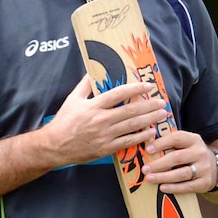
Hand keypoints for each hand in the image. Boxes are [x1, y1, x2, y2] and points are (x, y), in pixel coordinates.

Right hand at [43, 75, 169, 165]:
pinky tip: (152, 132)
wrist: (55, 146)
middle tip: (162, 101)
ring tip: (162, 114)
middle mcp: (101, 120)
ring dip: (150, 119)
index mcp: (94, 106)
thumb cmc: (64, 121)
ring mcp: (104, 135)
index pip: (118, 94)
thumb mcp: (72, 99)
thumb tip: (92, 69)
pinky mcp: (106, 148)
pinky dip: (141, 137)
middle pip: (130, 111)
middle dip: (149, 105)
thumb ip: (85, 84)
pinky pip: (127, 142)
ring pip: (132, 126)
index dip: (135, 88)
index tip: (148, 85)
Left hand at [141, 129, 215, 192]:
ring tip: (150, 179)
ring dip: (163, 177)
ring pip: (181, 173)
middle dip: (159, 164)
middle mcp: (200, 152)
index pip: (176, 138)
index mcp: (194, 140)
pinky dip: (174, 188)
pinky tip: (162, 188)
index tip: (148, 150)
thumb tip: (147, 146)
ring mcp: (204, 168)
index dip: (161, 143)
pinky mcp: (205, 182)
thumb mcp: (186, 145)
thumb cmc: (192, 155)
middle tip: (145, 169)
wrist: (215, 167)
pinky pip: (187, 186)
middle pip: (177, 158)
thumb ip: (171, 144)